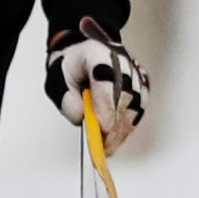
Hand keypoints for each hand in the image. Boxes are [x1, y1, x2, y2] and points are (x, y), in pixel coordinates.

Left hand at [46, 18, 150, 139]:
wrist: (84, 50)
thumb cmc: (71, 64)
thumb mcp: (56, 78)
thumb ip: (65, 98)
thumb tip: (80, 117)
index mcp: (98, 54)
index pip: (107, 81)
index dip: (106, 108)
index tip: (102, 129)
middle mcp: (122, 62)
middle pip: (124, 98)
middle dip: (113, 126)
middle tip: (100, 147)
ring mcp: (135, 74)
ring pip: (135, 107)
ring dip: (121, 130)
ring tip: (105, 146)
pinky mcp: (142, 86)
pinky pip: (139, 110)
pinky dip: (127, 126)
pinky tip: (114, 135)